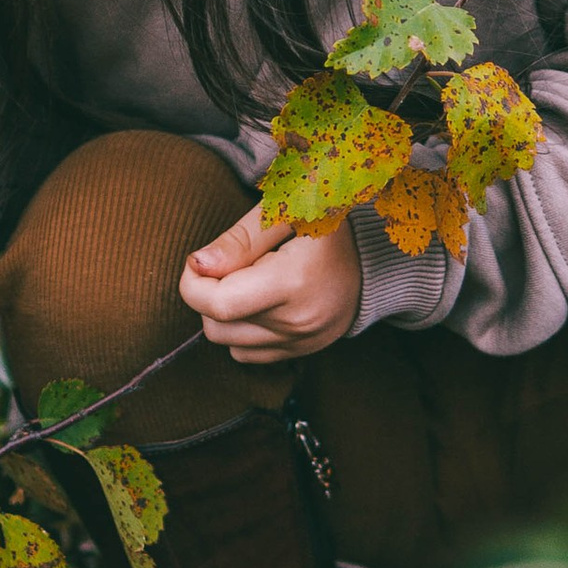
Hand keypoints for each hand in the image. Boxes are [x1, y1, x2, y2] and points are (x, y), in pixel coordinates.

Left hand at [178, 204, 362, 361]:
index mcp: (294, 282)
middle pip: (216, 328)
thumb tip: (198, 265)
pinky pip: (249, 355)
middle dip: (208, 296)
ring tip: (250, 283)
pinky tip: (260, 303)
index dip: (192, 283)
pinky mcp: (305, 351)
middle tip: (233, 265)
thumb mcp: (283, 211)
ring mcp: (304, 342)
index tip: (198, 261)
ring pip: (229, 344)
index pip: (217, 304)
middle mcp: (299, 321)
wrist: (376, 251)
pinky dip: (242, 332)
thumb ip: (239, 240)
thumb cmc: (326, 219)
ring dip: (225, 316)